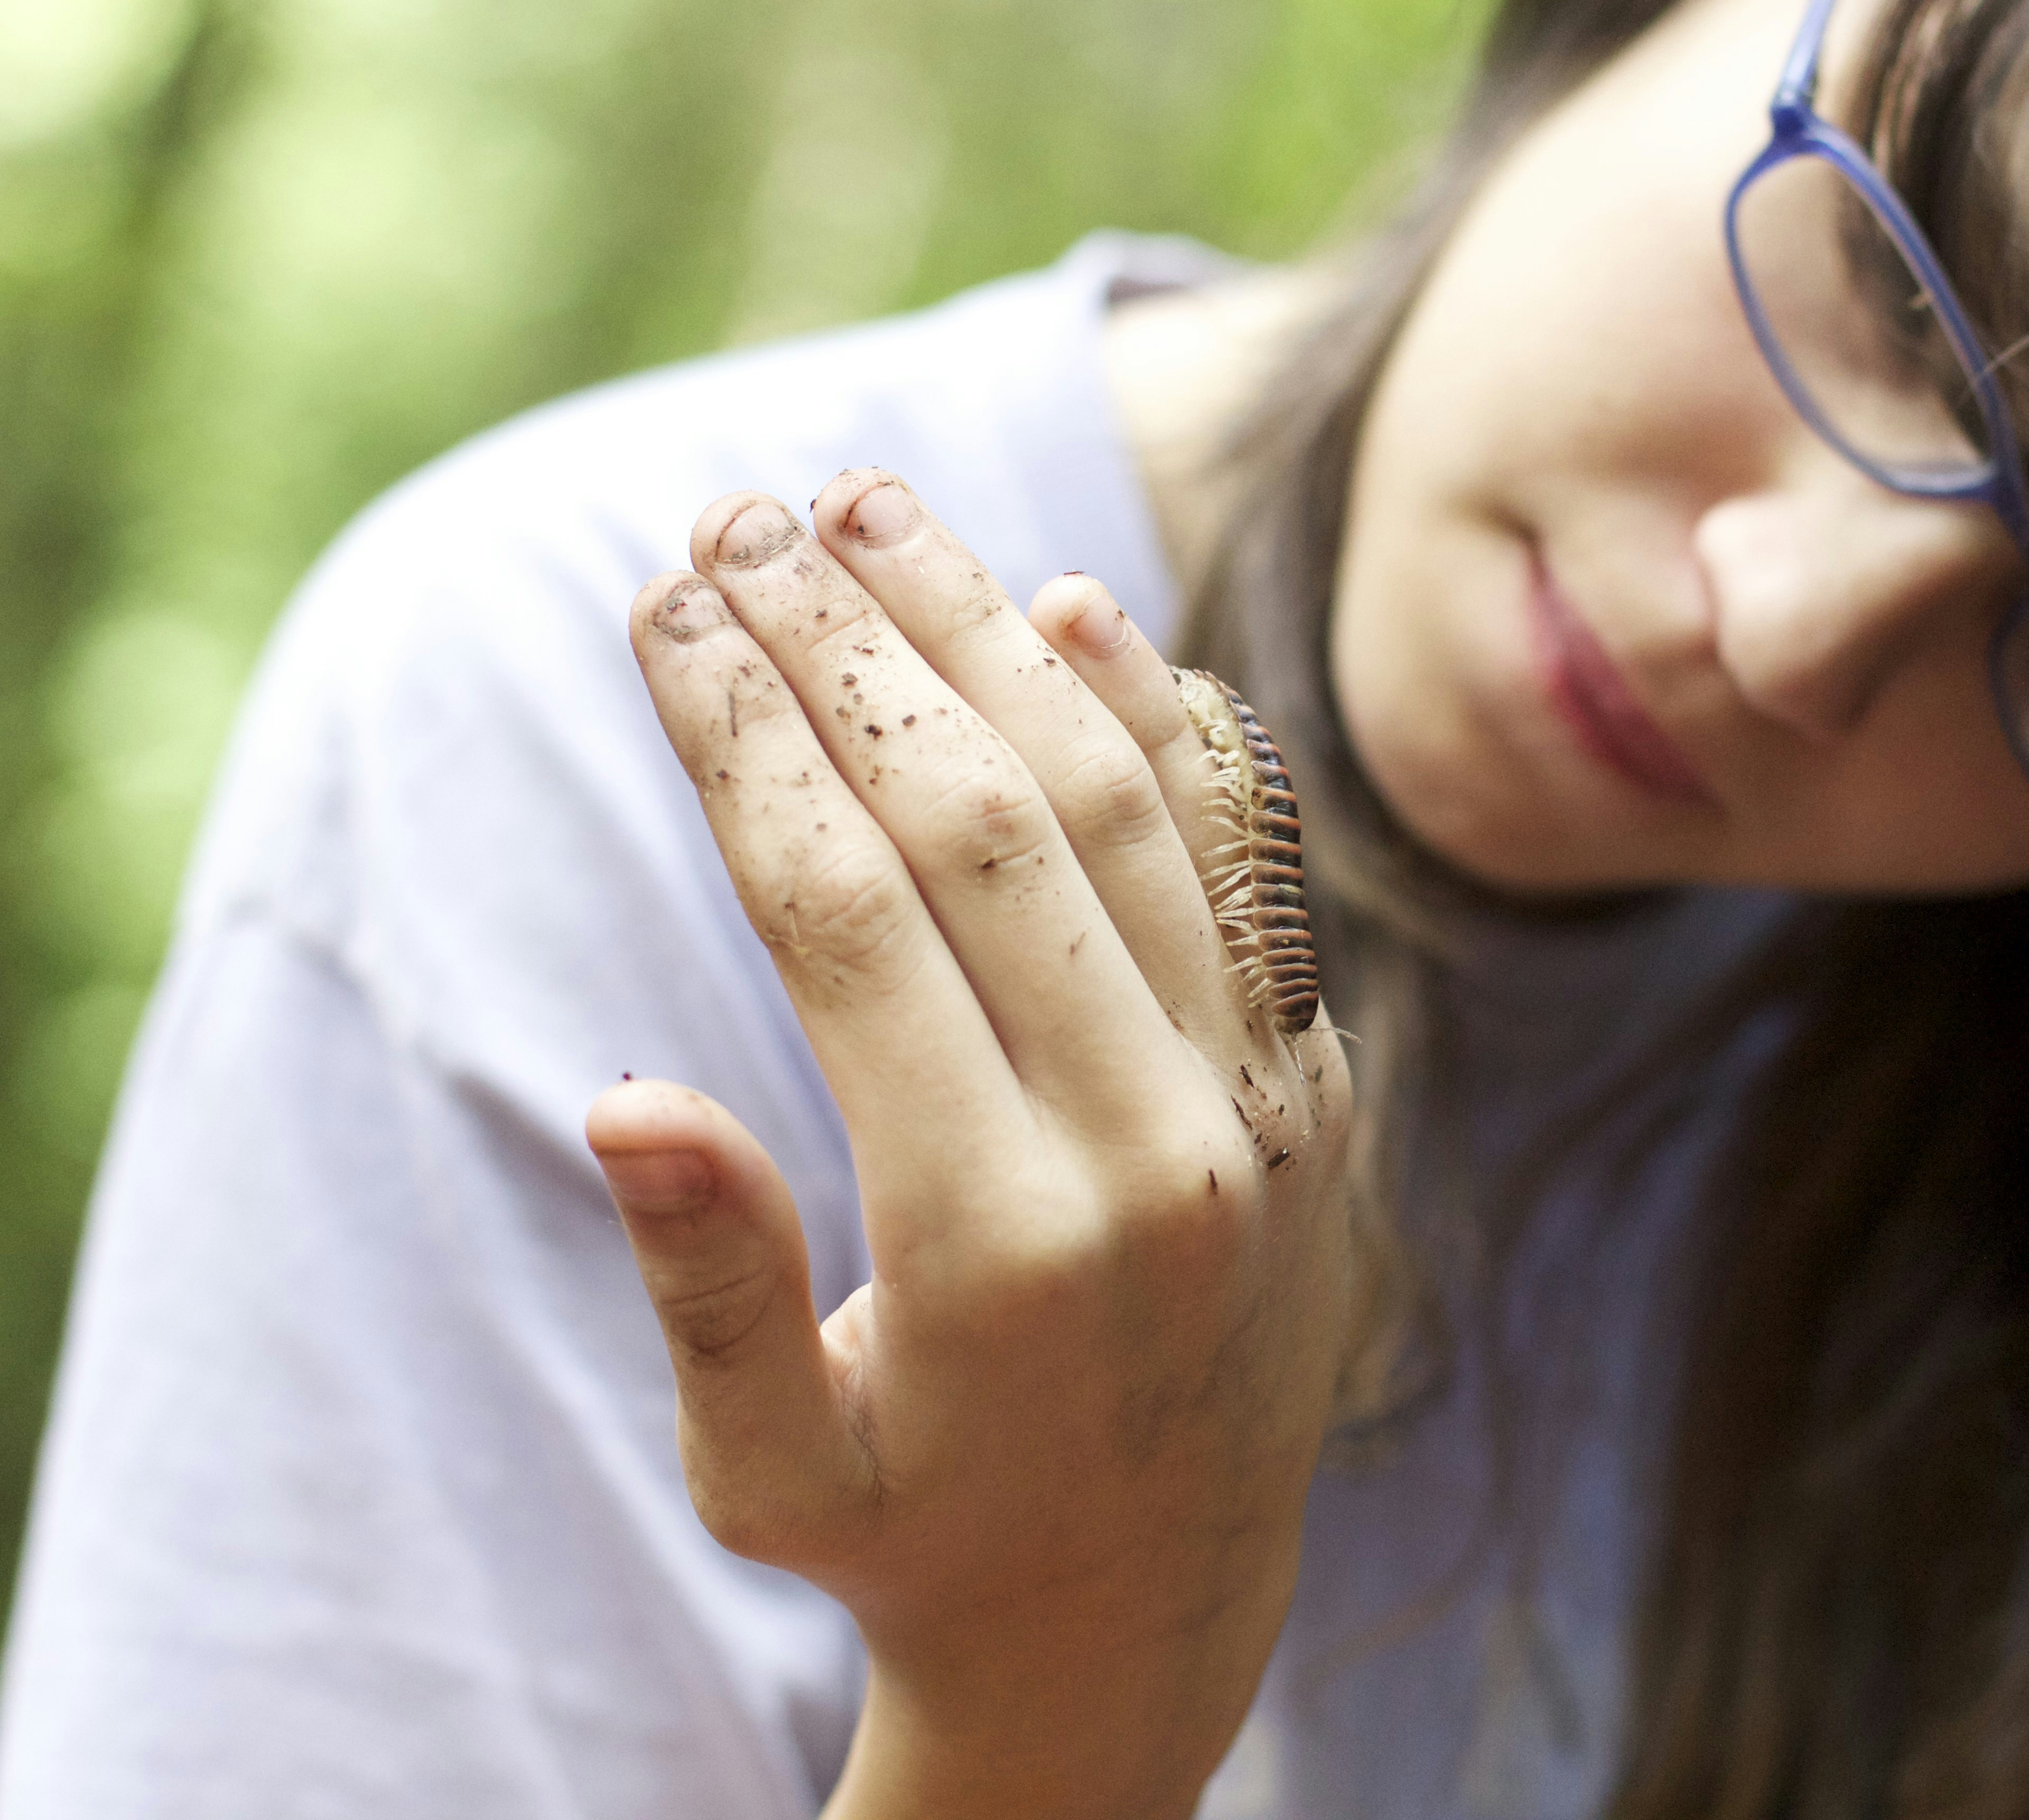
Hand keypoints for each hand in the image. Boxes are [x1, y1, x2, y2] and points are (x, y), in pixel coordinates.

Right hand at [584, 471, 1351, 1819]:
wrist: (1149, 1611)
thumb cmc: (917, 1538)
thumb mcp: (768, 1465)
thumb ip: (707, 1285)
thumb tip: (620, 1093)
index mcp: (995, 1242)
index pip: (848, 914)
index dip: (745, 737)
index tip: (662, 604)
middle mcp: (1154, 1150)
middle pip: (986, 822)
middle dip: (848, 646)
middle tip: (737, 513)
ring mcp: (1262, 1107)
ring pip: (1124, 807)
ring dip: (992, 639)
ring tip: (873, 508)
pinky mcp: (1317, 1086)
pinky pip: (1246, 863)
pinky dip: (1169, 728)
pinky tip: (1077, 613)